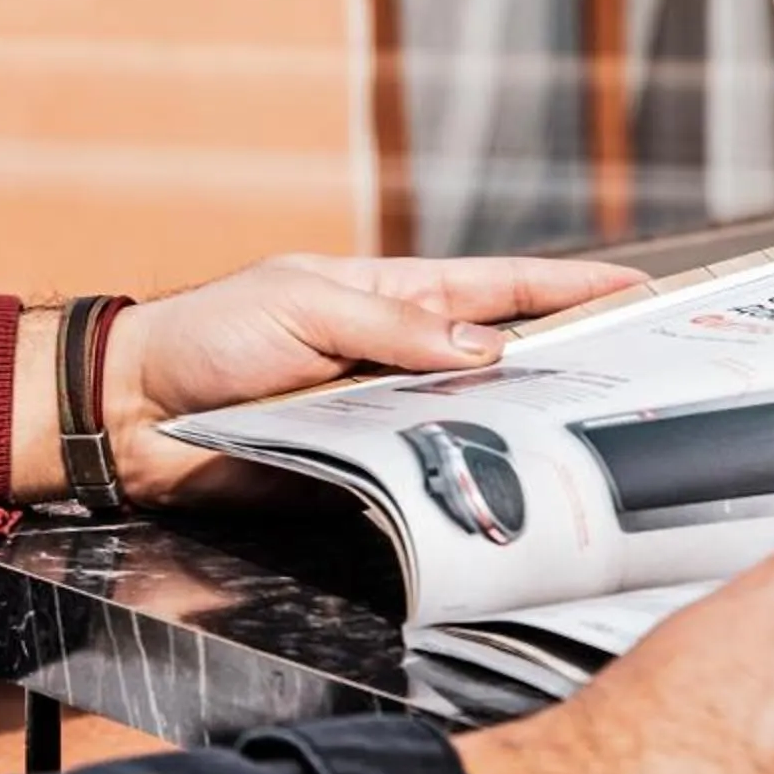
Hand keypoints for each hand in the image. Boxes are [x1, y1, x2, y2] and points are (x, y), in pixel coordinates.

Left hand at [93, 254, 646, 508]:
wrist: (132, 414)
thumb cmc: (211, 336)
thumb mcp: (304, 305)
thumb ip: (393, 327)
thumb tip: (485, 350)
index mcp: (397, 299)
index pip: (501, 288)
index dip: (570, 286)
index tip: (637, 286)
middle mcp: (404, 358)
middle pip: (506, 360)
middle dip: (573, 360)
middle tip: (642, 368)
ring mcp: (386, 417)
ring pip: (475, 423)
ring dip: (525, 428)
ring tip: (593, 432)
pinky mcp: (362, 472)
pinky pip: (425, 478)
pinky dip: (463, 482)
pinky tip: (505, 488)